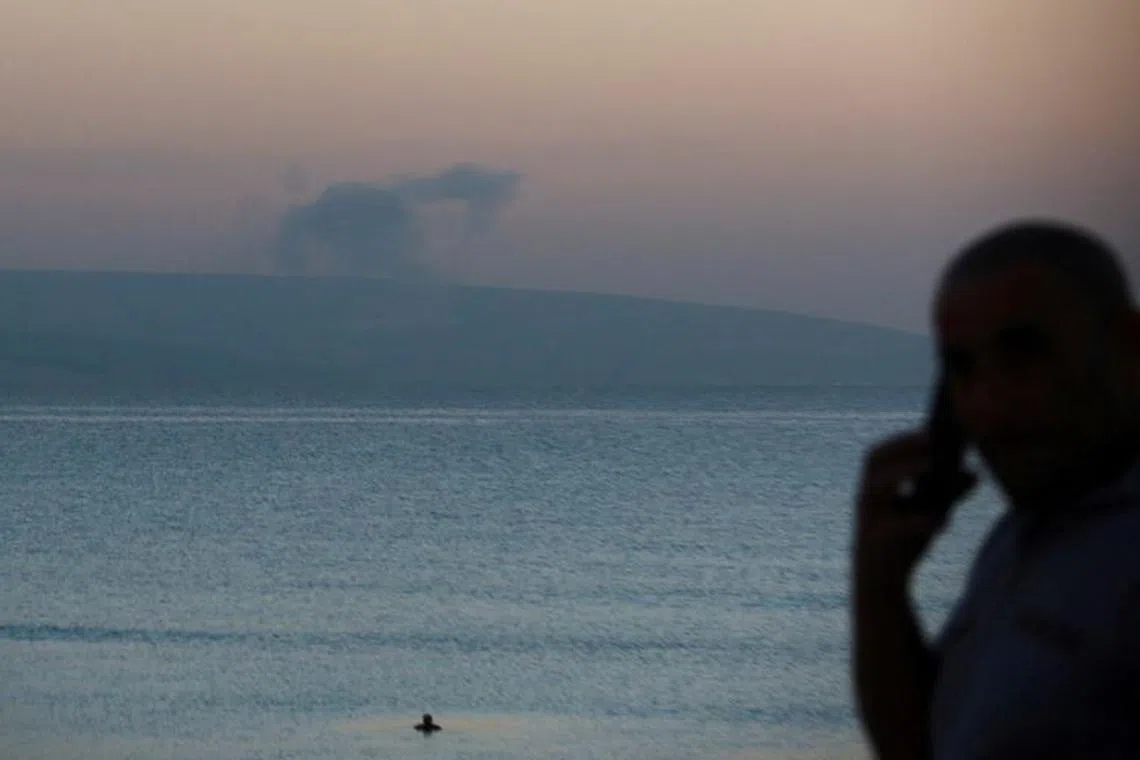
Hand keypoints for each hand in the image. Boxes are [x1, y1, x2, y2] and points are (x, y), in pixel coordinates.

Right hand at [854, 430, 975, 589]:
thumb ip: (948, 492)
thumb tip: (974, 472)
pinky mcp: (874, 542)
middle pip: (874, 460)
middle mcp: (867, 497)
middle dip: (902, 446)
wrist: (883, 584)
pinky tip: (942, 521)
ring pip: (875, 487)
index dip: (906, 438)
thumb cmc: (903, 542)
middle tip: (933, 438)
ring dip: (903, 472)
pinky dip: (918, 521)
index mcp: (877, 485)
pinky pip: (893, 527)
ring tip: (933, 466)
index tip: (934, 427)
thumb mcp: (930, 513)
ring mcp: (867, 518)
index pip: (884, 452)